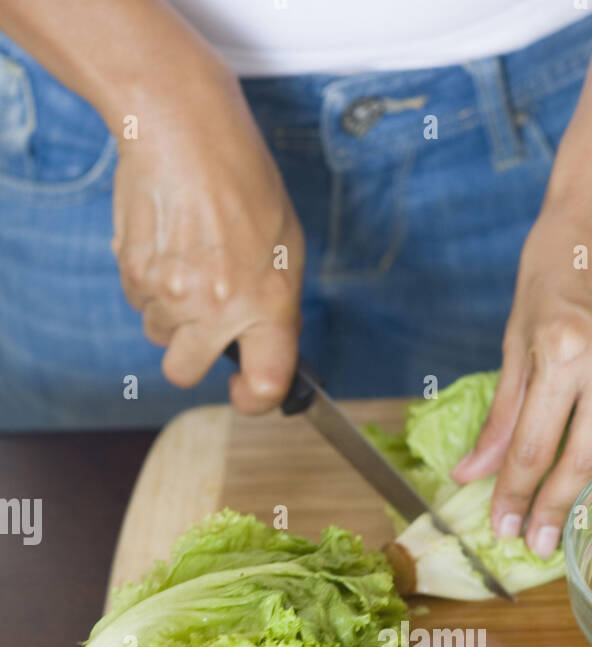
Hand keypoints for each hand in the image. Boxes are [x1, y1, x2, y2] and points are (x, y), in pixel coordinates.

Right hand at [111, 67, 303, 412]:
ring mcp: (168, 293)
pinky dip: (149, 283)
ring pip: (159, 334)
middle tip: (203, 323)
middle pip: (185, 374)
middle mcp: (216, 307)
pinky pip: (138, 301)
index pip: (265, 384)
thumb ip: (276, 304)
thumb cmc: (243, 181)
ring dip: (170, 312)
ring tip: (188, 259)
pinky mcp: (133, 272)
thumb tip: (265, 344)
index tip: (247, 391)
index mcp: (266, 303)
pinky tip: (167, 243)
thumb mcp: (286, 245)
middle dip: (192, 354)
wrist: (185, 130)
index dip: (256, 399)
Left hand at [452, 194, 591, 553]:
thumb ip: (501, 412)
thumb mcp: (517, 334)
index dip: (517, 496)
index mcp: (564, 346)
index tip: (506, 529)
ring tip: (569, 515)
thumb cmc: (557, 260)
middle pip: (587, 460)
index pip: (536, 446)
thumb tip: (472, 473)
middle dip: (559, 509)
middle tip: (540, 544)